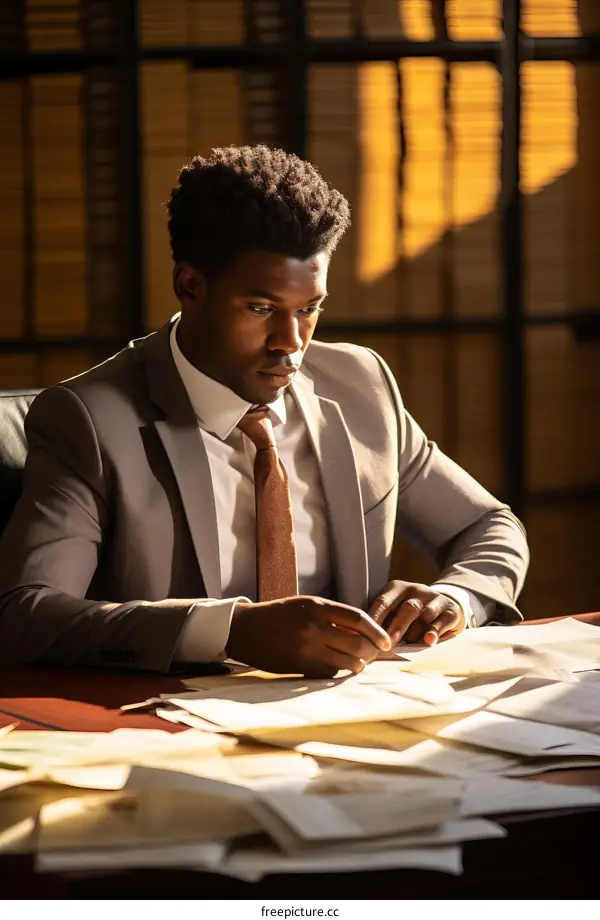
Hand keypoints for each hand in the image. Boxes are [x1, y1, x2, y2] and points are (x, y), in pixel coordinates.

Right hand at [226, 595, 391, 677]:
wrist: (246, 629)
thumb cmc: (280, 614)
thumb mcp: (306, 605)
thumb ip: (333, 616)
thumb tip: (364, 633)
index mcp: (317, 606)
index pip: (358, 619)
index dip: (377, 632)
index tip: (387, 641)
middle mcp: (313, 626)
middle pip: (357, 644)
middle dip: (372, 652)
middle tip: (375, 654)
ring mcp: (307, 648)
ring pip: (347, 662)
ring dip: (358, 665)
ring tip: (359, 663)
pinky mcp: (300, 666)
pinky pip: (329, 673)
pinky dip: (338, 672)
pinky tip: (337, 667)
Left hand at [368, 580, 465, 646]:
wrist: (444, 605)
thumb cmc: (410, 614)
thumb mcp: (394, 610)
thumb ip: (382, 621)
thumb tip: (363, 639)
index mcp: (397, 588)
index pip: (383, 602)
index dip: (375, 619)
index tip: (366, 636)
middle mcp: (416, 589)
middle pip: (407, 608)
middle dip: (396, 627)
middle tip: (387, 644)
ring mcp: (435, 598)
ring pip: (425, 615)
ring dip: (416, 632)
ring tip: (409, 644)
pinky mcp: (451, 609)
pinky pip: (442, 621)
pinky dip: (435, 631)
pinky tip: (428, 641)